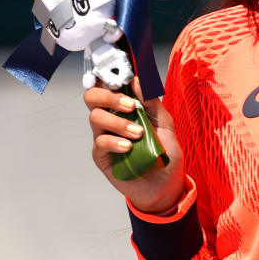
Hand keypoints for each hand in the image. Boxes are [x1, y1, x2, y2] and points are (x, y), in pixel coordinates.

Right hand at [84, 77, 184, 213]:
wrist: (166, 184)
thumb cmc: (164, 153)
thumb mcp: (165, 124)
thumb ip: (152, 102)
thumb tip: (139, 81)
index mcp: (125, 107)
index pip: (109, 85)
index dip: (108, 75)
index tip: (121, 75)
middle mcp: (111, 118)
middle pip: (92, 96)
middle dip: (108, 96)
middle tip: (129, 106)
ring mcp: (104, 136)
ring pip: (95, 117)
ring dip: (118, 122)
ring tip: (138, 133)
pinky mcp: (101, 156)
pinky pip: (100, 143)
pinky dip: (114, 142)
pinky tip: (128, 148)